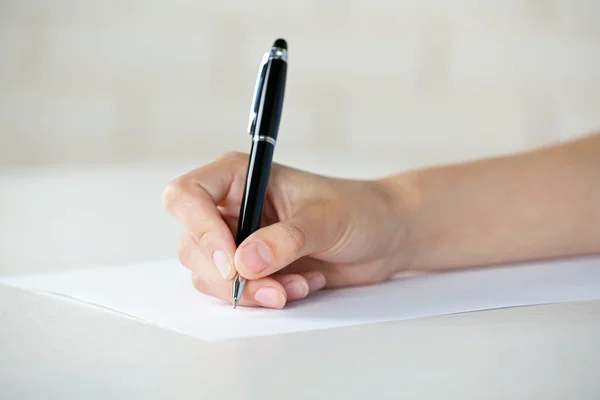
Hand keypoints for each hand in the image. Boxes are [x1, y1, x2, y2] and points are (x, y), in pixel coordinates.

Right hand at [162, 152, 411, 308]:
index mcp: (241, 176)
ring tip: (296, 285)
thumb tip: (244, 262)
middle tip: (273, 289)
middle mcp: (232, 207)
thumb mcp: (325, 220)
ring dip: (251, 290)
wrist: (382, 238)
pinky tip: (300, 285)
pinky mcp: (251, 268)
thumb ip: (286, 239)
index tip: (232, 261)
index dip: (199, 229)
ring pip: (210, 275)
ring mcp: (239, 239)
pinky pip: (235, 292)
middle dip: (230, 276)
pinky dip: (264, 297)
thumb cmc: (357, 210)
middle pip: (193, 245)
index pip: (188, 195)